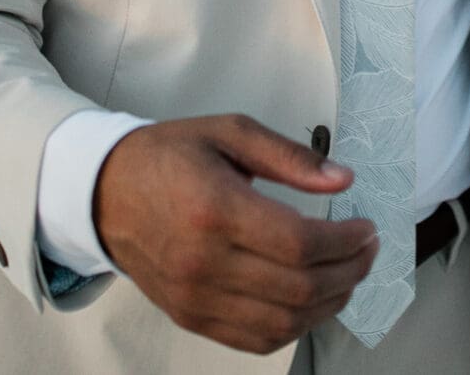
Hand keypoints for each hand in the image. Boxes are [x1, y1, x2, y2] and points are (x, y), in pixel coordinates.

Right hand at [93, 114, 378, 353]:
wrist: (103, 192)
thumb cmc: (166, 157)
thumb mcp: (229, 132)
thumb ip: (289, 156)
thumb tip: (342, 179)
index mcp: (215, 210)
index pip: (299, 244)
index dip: (346, 242)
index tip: (366, 228)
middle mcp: (203, 262)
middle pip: (299, 288)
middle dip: (349, 272)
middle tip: (366, 250)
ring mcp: (194, 297)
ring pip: (283, 322)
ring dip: (329, 304)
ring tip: (347, 275)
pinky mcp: (190, 316)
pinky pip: (254, 339)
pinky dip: (293, 327)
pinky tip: (311, 301)